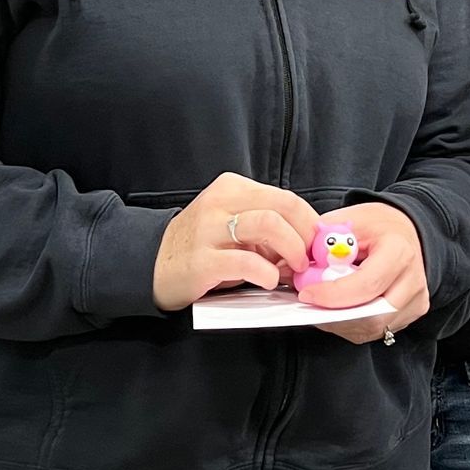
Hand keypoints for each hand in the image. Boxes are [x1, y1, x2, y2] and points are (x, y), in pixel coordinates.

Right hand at [153, 171, 320, 311]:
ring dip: (291, 249)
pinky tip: (269, 281)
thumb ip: (268, 230)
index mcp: (231, 188)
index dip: (310, 222)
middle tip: (309, 258)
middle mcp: (220, 203)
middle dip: (306, 235)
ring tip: (293, 268)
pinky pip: (246, 262)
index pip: (286, 197)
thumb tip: (307, 246)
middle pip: (283, 206)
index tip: (317, 244)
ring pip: (269, 225)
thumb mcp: (233, 227)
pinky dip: (267, 272)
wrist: (152, 264)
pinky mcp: (202, 261)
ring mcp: (209, 230)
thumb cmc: (201, 246)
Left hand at [298, 201, 428, 343]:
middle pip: (370, 315)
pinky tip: (335, 309)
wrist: (406, 232)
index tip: (305, 293)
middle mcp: (412, 281)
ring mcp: (414, 302)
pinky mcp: (409, 315)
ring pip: (370, 328)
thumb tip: (286, 267)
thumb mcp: (348, 221)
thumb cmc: (378, 226)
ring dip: (337, 321)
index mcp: (400, 252)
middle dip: (332, 313)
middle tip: (306, 304)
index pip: (366, 284)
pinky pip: (374, 331)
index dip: (332, 294)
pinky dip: (349, 324)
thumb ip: (319, 243)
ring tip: (318, 304)